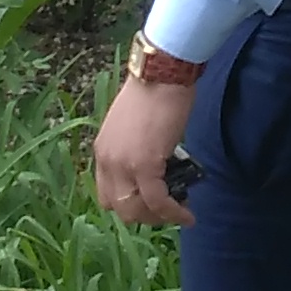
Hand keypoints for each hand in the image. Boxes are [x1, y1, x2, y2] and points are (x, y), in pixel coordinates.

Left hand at [91, 74, 196, 227]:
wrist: (162, 74)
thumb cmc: (154, 93)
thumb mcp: (132, 127)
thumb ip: (134, 150)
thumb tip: (155, 168)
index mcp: (102, 152)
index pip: (108, 195)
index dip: (130, 205)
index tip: (150, 203)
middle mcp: (108, 161)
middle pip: (120, 208)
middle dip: (146, 215)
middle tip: (167, 208)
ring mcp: (123, 164)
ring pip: (137, 210)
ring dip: (159, 217)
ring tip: (178, 209)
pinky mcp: (144, 164)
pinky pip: (158, 201)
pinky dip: (173, 212)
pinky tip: (187, 215)